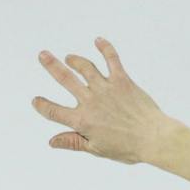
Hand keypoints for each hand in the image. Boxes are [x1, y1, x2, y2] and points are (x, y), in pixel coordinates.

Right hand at [29, 36, 173, 165]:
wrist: (153, 138)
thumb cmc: (127, 148)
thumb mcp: (97, 149)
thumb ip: (73, 142)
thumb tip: (51, 141)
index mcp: (83, 121)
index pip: (55, 111)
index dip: (43, 106)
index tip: (36, 100)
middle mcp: (91, 101)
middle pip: (65, 79)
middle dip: (52, 66)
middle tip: (43, 55)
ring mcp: (106, 88)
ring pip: (85, 67)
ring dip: (75, 59)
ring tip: (69, 57)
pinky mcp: (122, 80)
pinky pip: (112, 59)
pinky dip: (105, 48)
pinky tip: (98, 40)